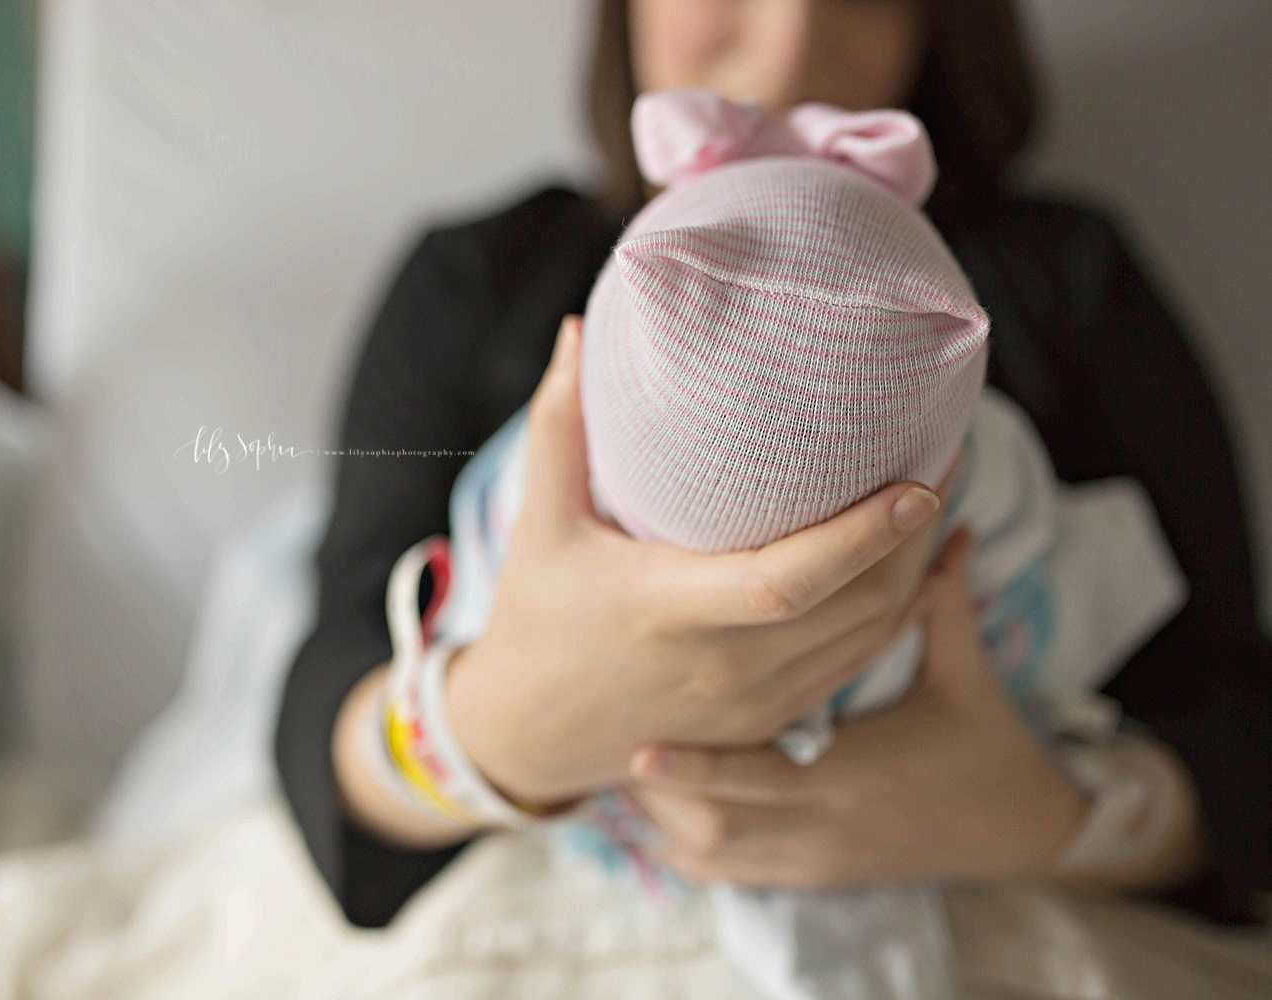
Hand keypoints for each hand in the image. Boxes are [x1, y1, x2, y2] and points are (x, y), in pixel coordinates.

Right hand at [445, 316, 946, 807]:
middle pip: (855, 606)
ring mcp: (752, 702)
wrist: (531, 735)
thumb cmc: (535, 620)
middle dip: (915, 537)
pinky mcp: (767, 721)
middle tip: (948, 457)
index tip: (917, 481)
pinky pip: (854, 667)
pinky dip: (896, 616)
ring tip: (938, 501)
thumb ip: (560, 428)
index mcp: (668, 610)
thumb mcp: (540, 525)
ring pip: (869, 639)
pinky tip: (913, 568)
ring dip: (916, 572)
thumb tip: (577, 334)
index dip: (860, 536)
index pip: (786, 581)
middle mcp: (724, 666)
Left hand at [626, 529, 1092, 887]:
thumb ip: (942, 600)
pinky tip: (657, 812)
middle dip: (662, 791)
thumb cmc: (988, 746)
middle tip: (609, 742)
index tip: (637, 744)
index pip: (765, 776)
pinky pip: (730, 874)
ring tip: (621, 763)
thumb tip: (946, 514)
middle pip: (720, 826)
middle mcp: (827, 824)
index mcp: (857, 773)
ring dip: (667, 817)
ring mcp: (816, 858)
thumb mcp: (963, 675)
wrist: (1019, 836)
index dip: (698, 766)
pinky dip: (691, 847)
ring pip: (715, 854)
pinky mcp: (812, 874)